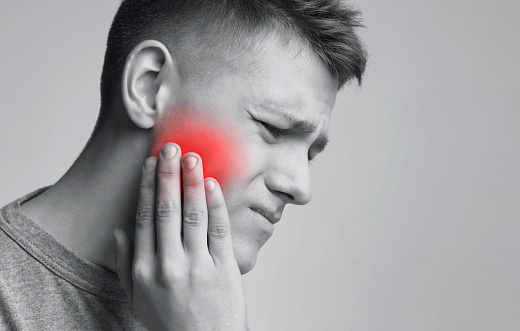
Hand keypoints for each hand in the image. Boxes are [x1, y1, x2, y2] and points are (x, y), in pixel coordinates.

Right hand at [113, 142, 247, 330]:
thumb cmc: (170, 322)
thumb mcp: (137, 299)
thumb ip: (126, 265)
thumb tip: (119, 232)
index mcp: (144, 270)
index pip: (143, 218)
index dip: (146, 188)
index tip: (150, 164)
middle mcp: (168, 265)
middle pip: (165, 211)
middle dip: (167, 176)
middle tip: (169, 148)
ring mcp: (197, 266)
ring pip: (192, 215)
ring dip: (191, 183)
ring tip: (191, 158)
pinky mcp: (224, 268)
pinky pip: (219, 230)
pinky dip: (215, 205)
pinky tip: (211, 185)